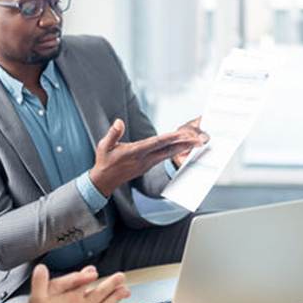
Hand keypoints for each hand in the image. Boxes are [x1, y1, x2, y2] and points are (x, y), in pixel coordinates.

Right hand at [89, 119, 205, 196]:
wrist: (105, 180)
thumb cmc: (104, 161)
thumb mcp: (104, 146)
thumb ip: (113, 134)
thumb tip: (119, 122)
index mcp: (134, 153)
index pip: (155, 143)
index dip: (169, 138)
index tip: (181, 134)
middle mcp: (144, 159)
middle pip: (167, 150)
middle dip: (183, 144)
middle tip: (197, 140)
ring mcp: (147, 164)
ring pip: (167, 154)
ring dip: (182, 148)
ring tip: (195, 142)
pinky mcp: (148, 166)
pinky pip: (164, 157)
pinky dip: (174, 152)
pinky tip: (182, 148)